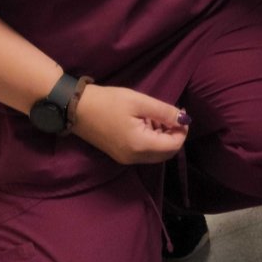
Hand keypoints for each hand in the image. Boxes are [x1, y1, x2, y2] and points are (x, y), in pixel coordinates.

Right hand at [72, 84, 190, 164]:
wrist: (76, 108)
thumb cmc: (108, 102)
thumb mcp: (139, 102)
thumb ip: (164, 112)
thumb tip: (185, 119)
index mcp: (140, 145)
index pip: (173, 146)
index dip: (182, 130)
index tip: (181, 113)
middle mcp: (134, 158)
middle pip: (166, 153)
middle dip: (174, 135)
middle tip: (172, 114)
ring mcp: (126, 158)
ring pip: (156, 153)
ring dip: (163, 137)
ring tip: (157, 115)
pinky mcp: (120, 155)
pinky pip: (144, 152)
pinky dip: (151, 139)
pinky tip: (146, 122)